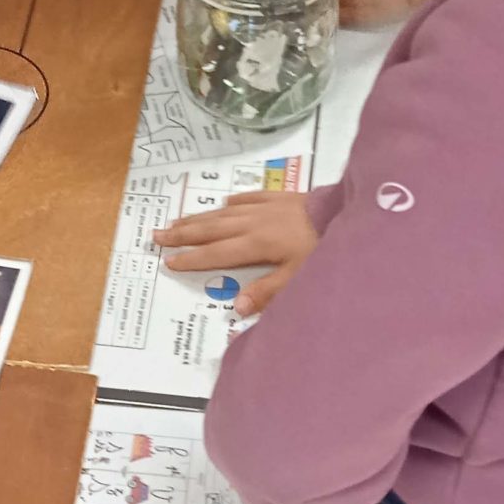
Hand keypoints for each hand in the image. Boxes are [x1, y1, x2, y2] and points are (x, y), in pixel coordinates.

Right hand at [153, 189, 319, 317]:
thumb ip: (267, 292)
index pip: (216, 253)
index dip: (191, 259)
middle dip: (183, 234)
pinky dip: (234, 200)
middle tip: (156, 235)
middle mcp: (253, 222)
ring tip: (178, 221)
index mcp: (255, 244)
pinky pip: (250, 196)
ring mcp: (266, 206)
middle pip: (211, 229)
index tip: (167, 261)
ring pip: (224, 212)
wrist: (347, 211)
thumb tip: (235, 307)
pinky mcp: (280, 196)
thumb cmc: (324, 248)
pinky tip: (225, 201)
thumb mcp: (299, 277)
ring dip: (199, 217)